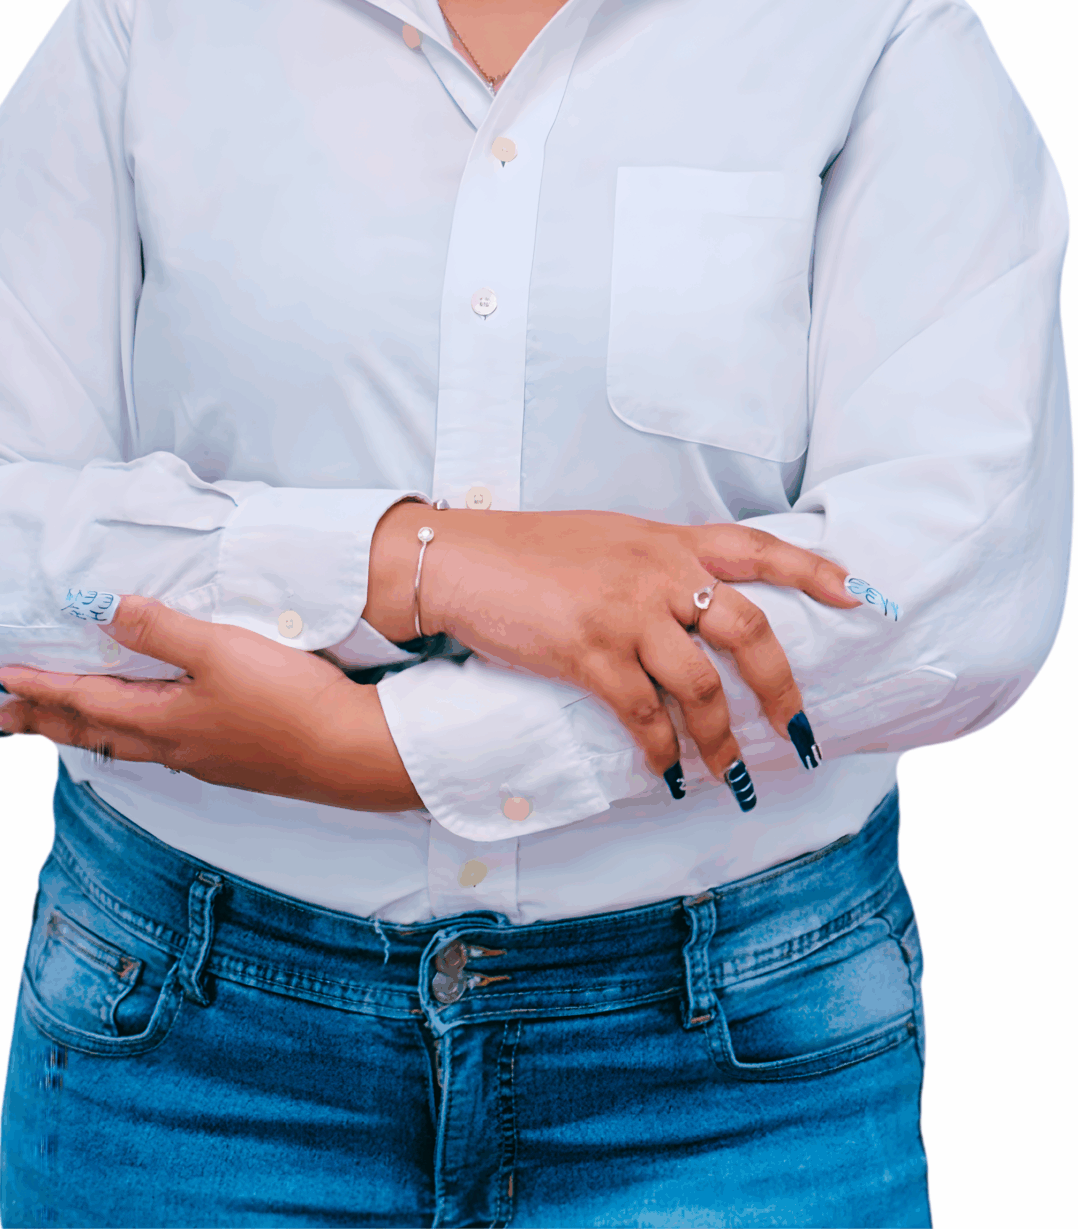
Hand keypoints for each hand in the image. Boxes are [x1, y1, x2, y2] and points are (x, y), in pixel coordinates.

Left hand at [0, 597, 420, 810]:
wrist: (348, 752)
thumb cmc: (287, 701)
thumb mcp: (221, 650)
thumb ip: (161, 630)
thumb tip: (102, 609)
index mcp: (161, 721)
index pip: (84, 700)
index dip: (39, 683)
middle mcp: (171, 746)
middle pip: (90, 732)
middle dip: (43, 718)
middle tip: (0, 714)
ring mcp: (199, 756)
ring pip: (120, 743)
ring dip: (80, 728)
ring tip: (56, 721)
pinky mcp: (226, 758)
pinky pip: (153, 746)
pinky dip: (123, 733)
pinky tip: (140, 727)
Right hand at [367, 504, 858, 791]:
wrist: (459, 559)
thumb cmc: (530, 552)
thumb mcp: (608, 541)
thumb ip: (658, 565)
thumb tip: (699, 602)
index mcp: (666, 541)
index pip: (757, 548)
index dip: (812, 572)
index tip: (858, 596)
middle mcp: (657, 572)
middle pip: (749, 631)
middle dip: (782, 691)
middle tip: (800, 733)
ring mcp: (624, 613)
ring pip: (702, 687)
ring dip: (722, 742)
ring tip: (731, 776)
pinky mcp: (587, 652)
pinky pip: (643, 715)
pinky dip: (662, 753)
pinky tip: (667, 774)